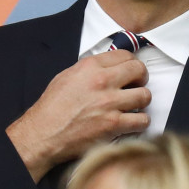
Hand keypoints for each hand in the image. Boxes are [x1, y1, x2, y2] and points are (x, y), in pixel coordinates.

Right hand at [7, 50, 150, 181]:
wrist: (43, 133)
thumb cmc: (52, 108)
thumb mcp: (67, 76)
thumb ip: (90, 69)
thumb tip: (108, 68)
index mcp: (90, 66)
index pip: (125, 55)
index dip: (131, 63)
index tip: (131, 71)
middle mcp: (102, 81)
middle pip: (139, 70)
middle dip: (141, 78)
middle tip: (137, 85)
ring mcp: (109, 103)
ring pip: (145, 95)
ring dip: (142, 101)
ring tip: (134, 106)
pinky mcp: (113, 125)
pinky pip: (142, 120)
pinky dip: (140, 122)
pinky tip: (132, 122)